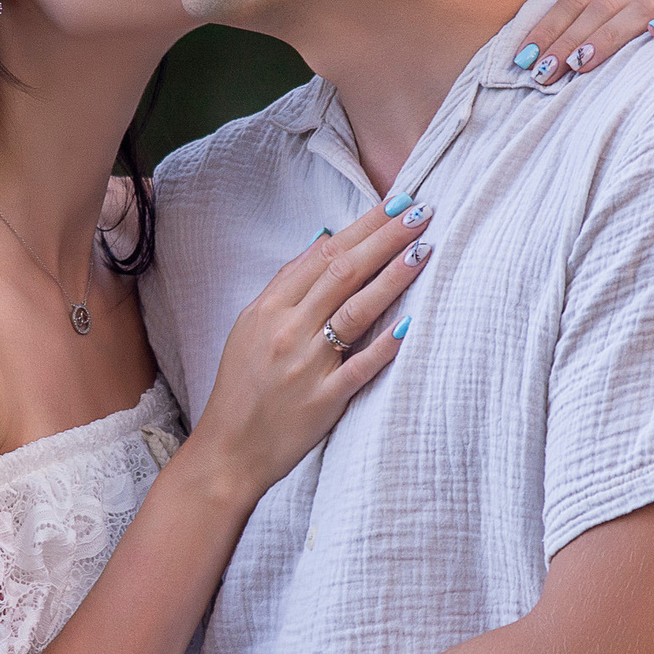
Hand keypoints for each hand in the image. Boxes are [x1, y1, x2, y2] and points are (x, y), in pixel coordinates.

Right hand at [186, 199, 431, 500]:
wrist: (229, 450)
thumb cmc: (243, 386)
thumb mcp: (252, 325)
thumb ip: (288, 283)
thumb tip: (325, 238)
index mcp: (269, 308)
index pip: (323, 254)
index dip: (363, 226)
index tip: (397, 203)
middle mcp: (287, 330)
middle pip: (343, 272)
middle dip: (385, 238)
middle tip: (421, 212)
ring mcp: (306, 365)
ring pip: (355, 311)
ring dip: (393, 277)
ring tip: (424, 249)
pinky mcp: (323, 400)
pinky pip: (360, 366)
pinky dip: (386, 344)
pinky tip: (412, 322)